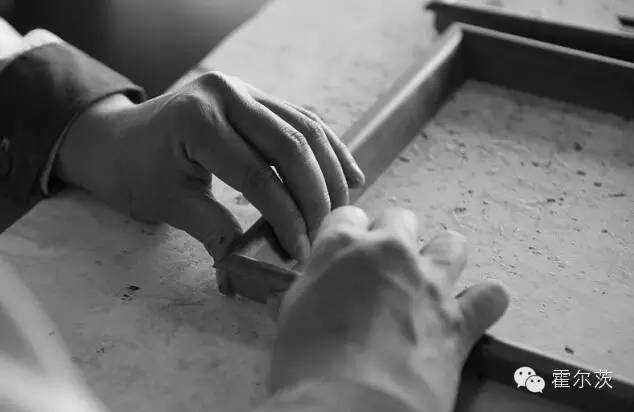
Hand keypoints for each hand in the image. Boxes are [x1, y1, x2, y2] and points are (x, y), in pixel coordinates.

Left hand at [55, 72, 364, 259]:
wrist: (120, 140)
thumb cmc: (136, 172)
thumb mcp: (170, 204)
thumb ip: (216, 230)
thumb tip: (258, 265)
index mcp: (196, 120)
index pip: (255, 173)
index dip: (284, 215)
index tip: (300, 248)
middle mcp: (225, 94)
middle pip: (290, 145)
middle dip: (314, 195)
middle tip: (324, 233)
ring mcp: (245, 89)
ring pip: (306, 128)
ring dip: (330, 173)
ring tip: (340, 211)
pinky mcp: (259, 96)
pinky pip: (304, 120)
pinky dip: (330, 149)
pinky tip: (350, 175)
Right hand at [269, 207, 508, 411]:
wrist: (350, 406)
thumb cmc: (306, 361)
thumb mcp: (292, 317)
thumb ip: (309, 291)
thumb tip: (305, 291)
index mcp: (342, 246)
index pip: (348, 216)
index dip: (349, 235)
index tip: (347, 257)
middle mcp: (390, 252)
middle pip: (401, 219)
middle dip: (393, 239)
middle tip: (384, 272)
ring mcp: (430, 282)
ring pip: (451, 244)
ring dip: (442, 257)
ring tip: (432, 280)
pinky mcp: (461, 318)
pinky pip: (491, 295)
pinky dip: (484, 302)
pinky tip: (472, 312)